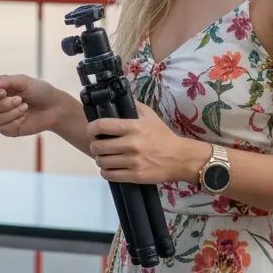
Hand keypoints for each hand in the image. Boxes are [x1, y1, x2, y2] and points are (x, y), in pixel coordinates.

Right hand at [0, 74, 61, 137]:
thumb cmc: (39, 91)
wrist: (54, 107)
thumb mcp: (23, 81)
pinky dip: (15, 121)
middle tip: (19, 99)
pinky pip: (3, 128)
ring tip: (24, 106)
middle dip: (2, 104)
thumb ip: (6, 80)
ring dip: (11, 112)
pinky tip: (24, 116)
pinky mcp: (8, 129)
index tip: (3, 91)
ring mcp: (2, 117)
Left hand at [88, 102, 208, 184]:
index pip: (101, 126)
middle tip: (98, 146)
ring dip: (99, 159)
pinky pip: (110, 175)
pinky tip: (109, 168)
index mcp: (132, 127)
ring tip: (104, 157)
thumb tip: (118, 96)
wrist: (181, 158)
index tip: (92, 131)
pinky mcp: (135, 176)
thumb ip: (134, 105)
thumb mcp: (150, 115)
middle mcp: (131, 144)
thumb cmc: (163, 135)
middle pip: (98, 146)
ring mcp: (133, 161)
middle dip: (94, 146)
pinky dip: (105, 172)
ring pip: (102, 162)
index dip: (91, 128)